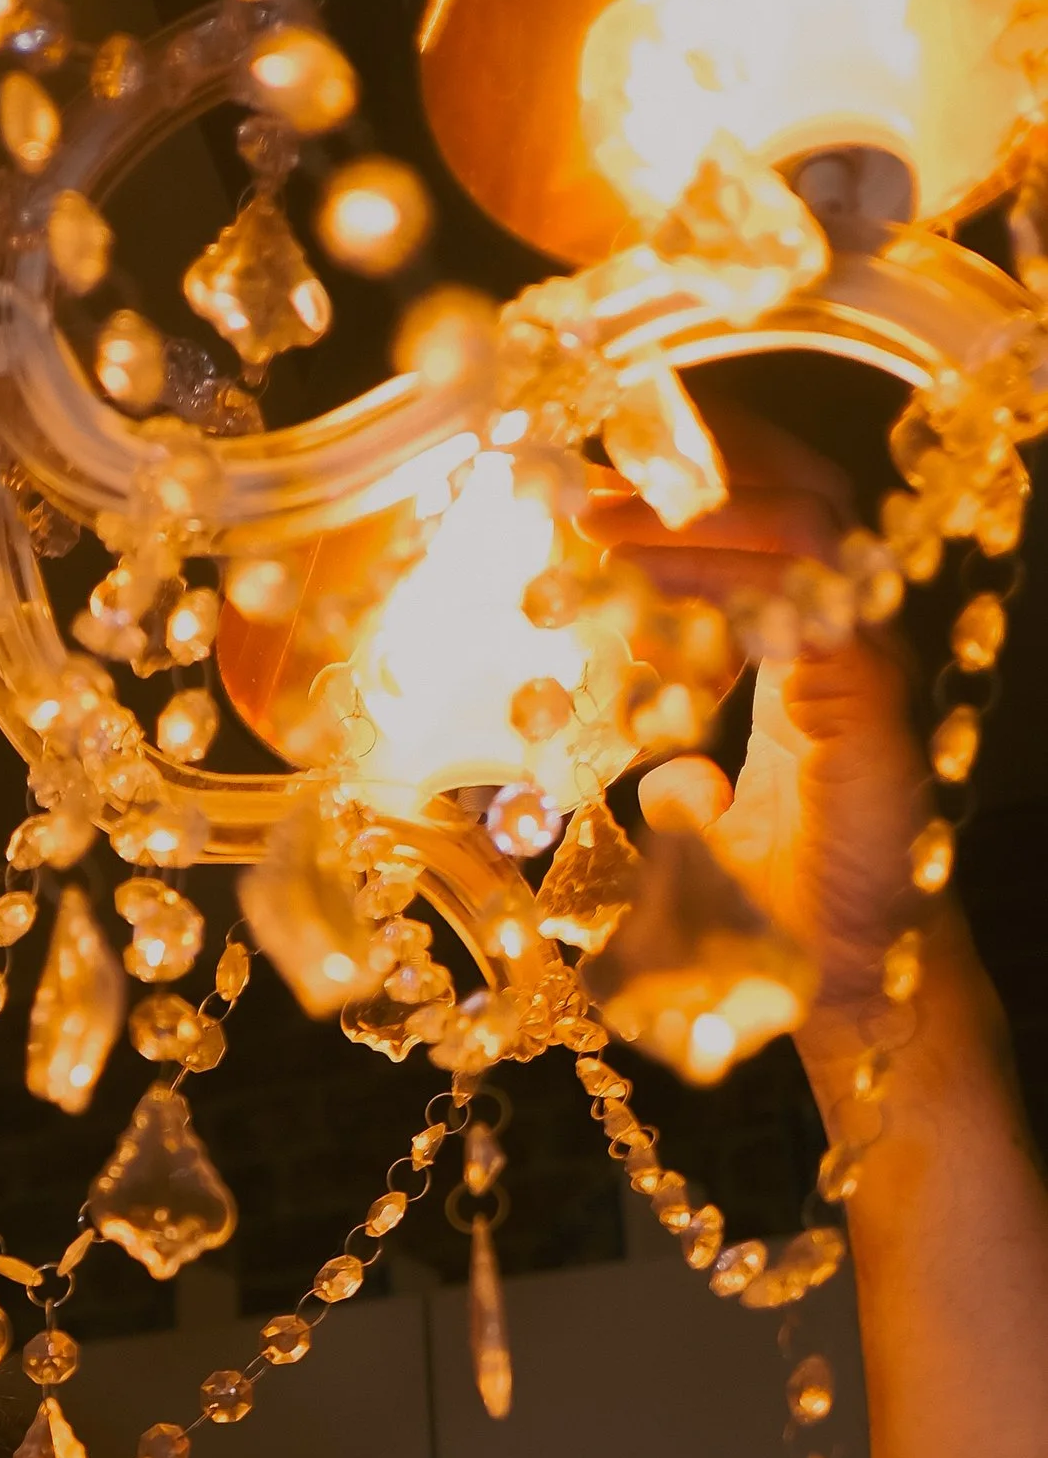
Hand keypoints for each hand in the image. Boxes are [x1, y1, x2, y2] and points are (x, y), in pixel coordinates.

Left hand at [591, 412, 930, 1013]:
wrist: (842, 981)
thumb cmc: (777, 913)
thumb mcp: (711, 838)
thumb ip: (686, 796)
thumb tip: (665, 780)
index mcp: (817, 655)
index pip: (773, 525)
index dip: (695, 492)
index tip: (599, 487)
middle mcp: (853, 640)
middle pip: (797, 496)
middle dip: (695, 475)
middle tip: (588, 487)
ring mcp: (869, 663)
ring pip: (804, 532)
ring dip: (695, 519)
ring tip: (599, 532)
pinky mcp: (867, 702)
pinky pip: (804, 605)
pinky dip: (723, 586)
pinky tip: (646, 598)